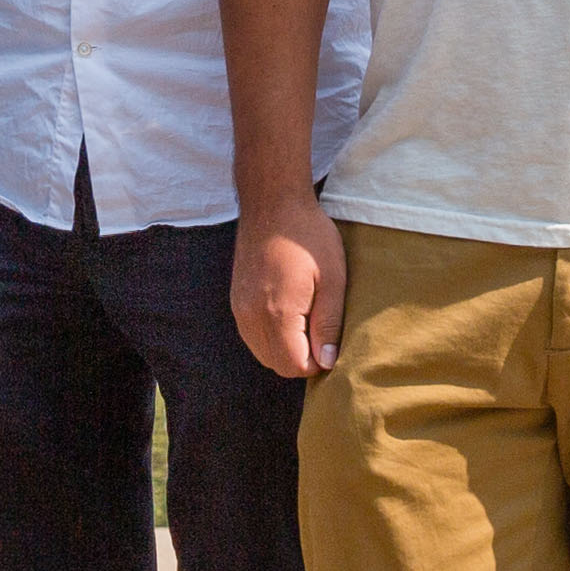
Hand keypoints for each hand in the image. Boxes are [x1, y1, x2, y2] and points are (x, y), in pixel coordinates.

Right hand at [233, 196, 350, 380]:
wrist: (272, 204)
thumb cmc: (308, 236)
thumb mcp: (332, 278)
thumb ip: (328, 324)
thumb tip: (328, 362)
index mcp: (277, 312)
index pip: (293, 366)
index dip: (317, 364)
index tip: (331, 344)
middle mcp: (252, 316)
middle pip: (276, 365)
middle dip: (301, 361)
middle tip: (322, 336)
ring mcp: (240, 309)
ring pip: (263, 354)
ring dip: (285, 351)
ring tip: (307, 325)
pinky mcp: (237, 301)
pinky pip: (252, 337)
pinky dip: (271, 339)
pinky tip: (289, 317)